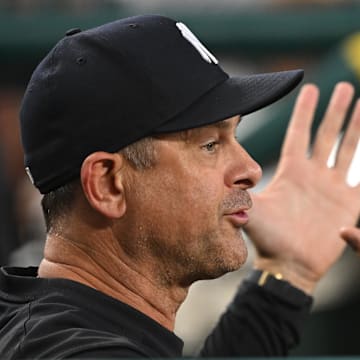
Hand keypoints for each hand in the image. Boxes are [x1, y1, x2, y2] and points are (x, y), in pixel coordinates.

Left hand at [245, 82, 359, 293]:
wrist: (288, 264)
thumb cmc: (267, 238)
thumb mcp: (252, 209)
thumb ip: (239, 192)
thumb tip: (219, 176)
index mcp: (291, 172)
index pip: (298, 134)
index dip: (305, 112)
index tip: (310, 88)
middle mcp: (312, 175)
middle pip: (326, 135)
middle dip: (335, 111)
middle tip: (343, 86)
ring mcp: (331, 188)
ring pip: (348, 151)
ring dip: (357, 128)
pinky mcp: (347, 205)